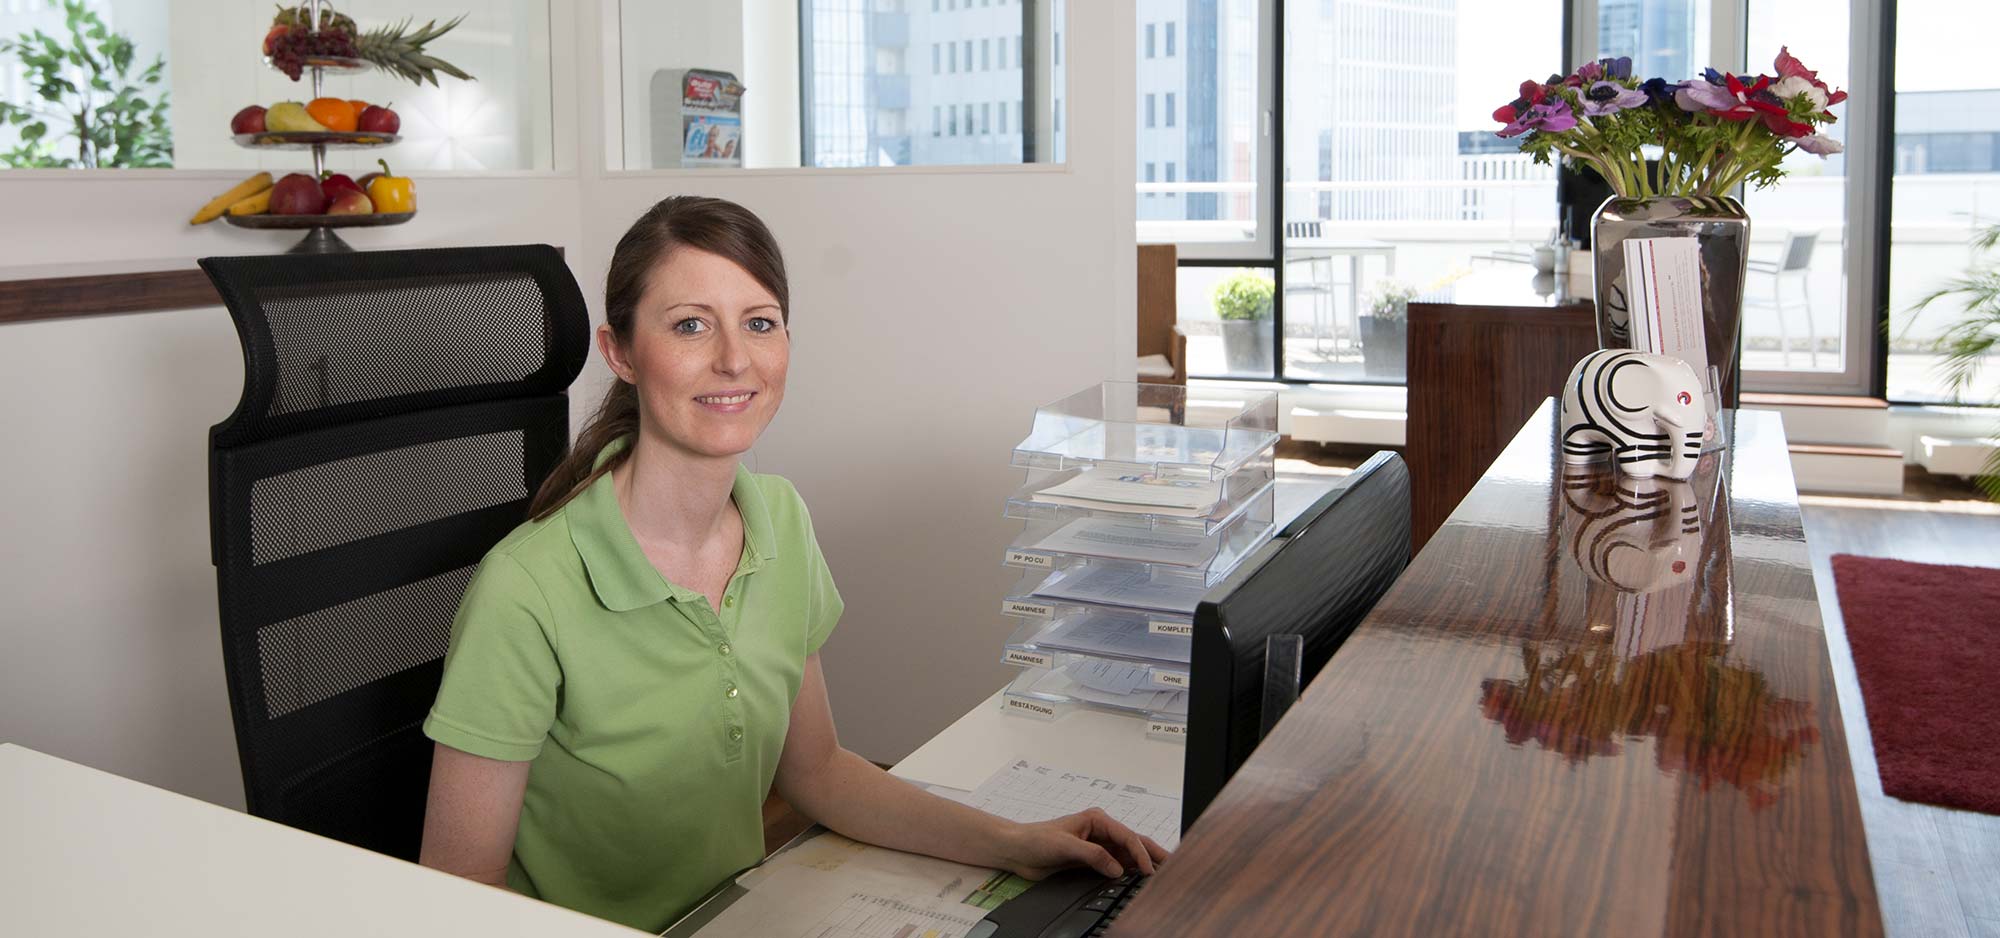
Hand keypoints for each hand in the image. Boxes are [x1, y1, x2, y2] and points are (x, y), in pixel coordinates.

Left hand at [996, 808, 1170, 880]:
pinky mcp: (1092, 861)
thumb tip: (1117, 869)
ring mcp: (1098, 847)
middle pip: (1133, 843)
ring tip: (1160, 875)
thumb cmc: (1036, 839)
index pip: (1127, 836)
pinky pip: (1115, 867)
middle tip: (1172, 867)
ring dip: (1142, 865)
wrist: (1018, 850)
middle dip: (1152, 854)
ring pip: (1127, 856)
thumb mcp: (1065, 845)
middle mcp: (1101, 832)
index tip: (1149, 870)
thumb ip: (1093, 855)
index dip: (1141, 853)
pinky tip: (1138, 881)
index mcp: (1097, 820)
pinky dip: (1128, 874)